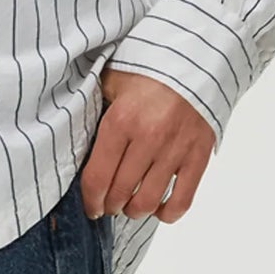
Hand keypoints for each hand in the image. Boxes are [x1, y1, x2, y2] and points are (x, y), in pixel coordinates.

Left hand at [78, 62, 214, 224]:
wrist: (194, 60)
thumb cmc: (148, 72)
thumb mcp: (113, 82)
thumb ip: (96, 107)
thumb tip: (76, 133)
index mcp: (120, 121)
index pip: (98, 177)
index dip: (91, 200)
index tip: (90, 206)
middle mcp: (147, 138)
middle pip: (120, 193)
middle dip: (110, 205)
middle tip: (108, 204)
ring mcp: (174, 150)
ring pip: (148, 201)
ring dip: (134, 210)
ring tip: (130, 205)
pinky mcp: (198, 156)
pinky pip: (182, 200)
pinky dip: (168, 213)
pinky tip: (158, 208)